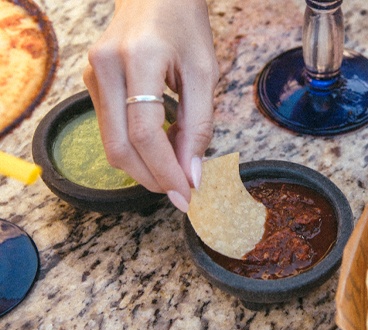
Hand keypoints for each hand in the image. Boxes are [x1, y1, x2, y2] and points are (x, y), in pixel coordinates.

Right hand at [84, 0, 218, 211]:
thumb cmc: (185, 26)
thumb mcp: (203, 72)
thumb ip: (199, 124)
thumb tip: (192, 173)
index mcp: (138, 58)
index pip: (145, 132)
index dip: (166, 170)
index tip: (187, 193)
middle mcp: (105, 67)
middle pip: (120, 146)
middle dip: (152, 178)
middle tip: (181, 192)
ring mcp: (93, 75)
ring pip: (111, 143)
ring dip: (144, 167)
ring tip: (175, 171)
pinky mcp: (92, 82)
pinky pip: (111, 129)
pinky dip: (136, 148)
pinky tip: (160, 148)